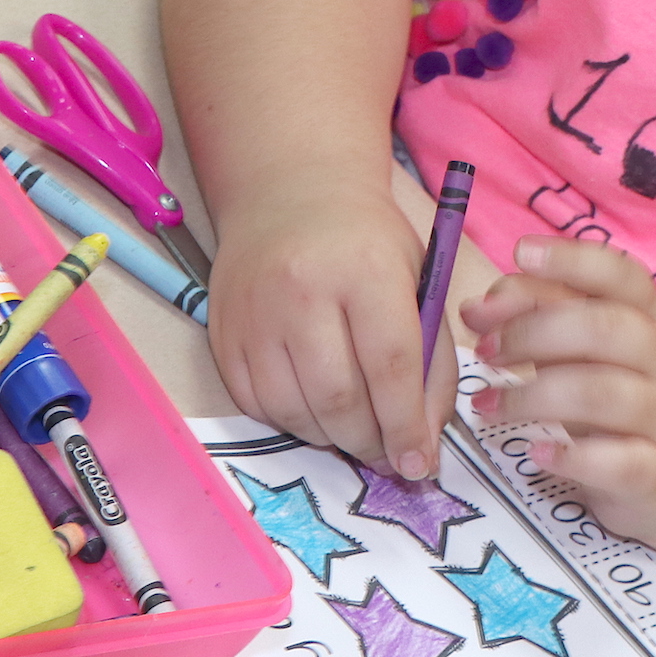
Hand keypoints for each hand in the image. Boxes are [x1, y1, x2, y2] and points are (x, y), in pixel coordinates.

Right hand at [208, 187, 453, 477]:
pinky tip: (315, 408)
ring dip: (332, 439)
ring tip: (356, 429)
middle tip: (388, 453)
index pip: (390, 364)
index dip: (407, 425)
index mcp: (366, 269)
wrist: (290, 194)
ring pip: (295, 412)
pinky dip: (293, 423)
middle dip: (370, 442)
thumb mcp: (418, 281)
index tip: (419, 463)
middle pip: (339, 398)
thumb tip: (424, 439)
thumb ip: (431, 358)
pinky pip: (258, 407)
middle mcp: (304, 291)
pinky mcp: (224, 336)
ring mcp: (256, 315)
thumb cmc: (367, 242)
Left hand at [460, 236, 655, 547]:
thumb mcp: (601, 348)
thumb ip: (546, 315)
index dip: (572, 259)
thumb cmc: (636, 392)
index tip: (522, 252)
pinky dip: (571, 457)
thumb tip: (481, 307)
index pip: (621, 275)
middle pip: (604, 329)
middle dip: (533, 332)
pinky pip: (617, 462)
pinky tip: (536, 452)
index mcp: (653, 317)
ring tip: (489, 404)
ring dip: (532, 395)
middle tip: (485, 349)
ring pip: (602, 393)